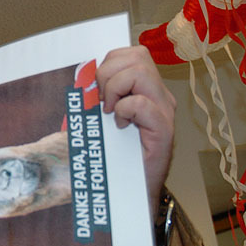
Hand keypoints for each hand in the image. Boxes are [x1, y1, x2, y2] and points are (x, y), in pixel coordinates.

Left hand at [96, 46, 175, 220]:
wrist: (128, 192)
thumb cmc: (111, 155)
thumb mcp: (97, 119)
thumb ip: (95, 96)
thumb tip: (81, 77)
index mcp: (145, 89)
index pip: (132, 53)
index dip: (109, 63)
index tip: (96, 88)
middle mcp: (159, 96)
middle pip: (137, 56)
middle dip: (108, 73)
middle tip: (101, 102)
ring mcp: (164, 112)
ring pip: (140, 73)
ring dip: (114, 90)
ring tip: (110, 113)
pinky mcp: (164, 131)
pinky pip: (142, 104)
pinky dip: (124, 111)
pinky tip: (120, 127)